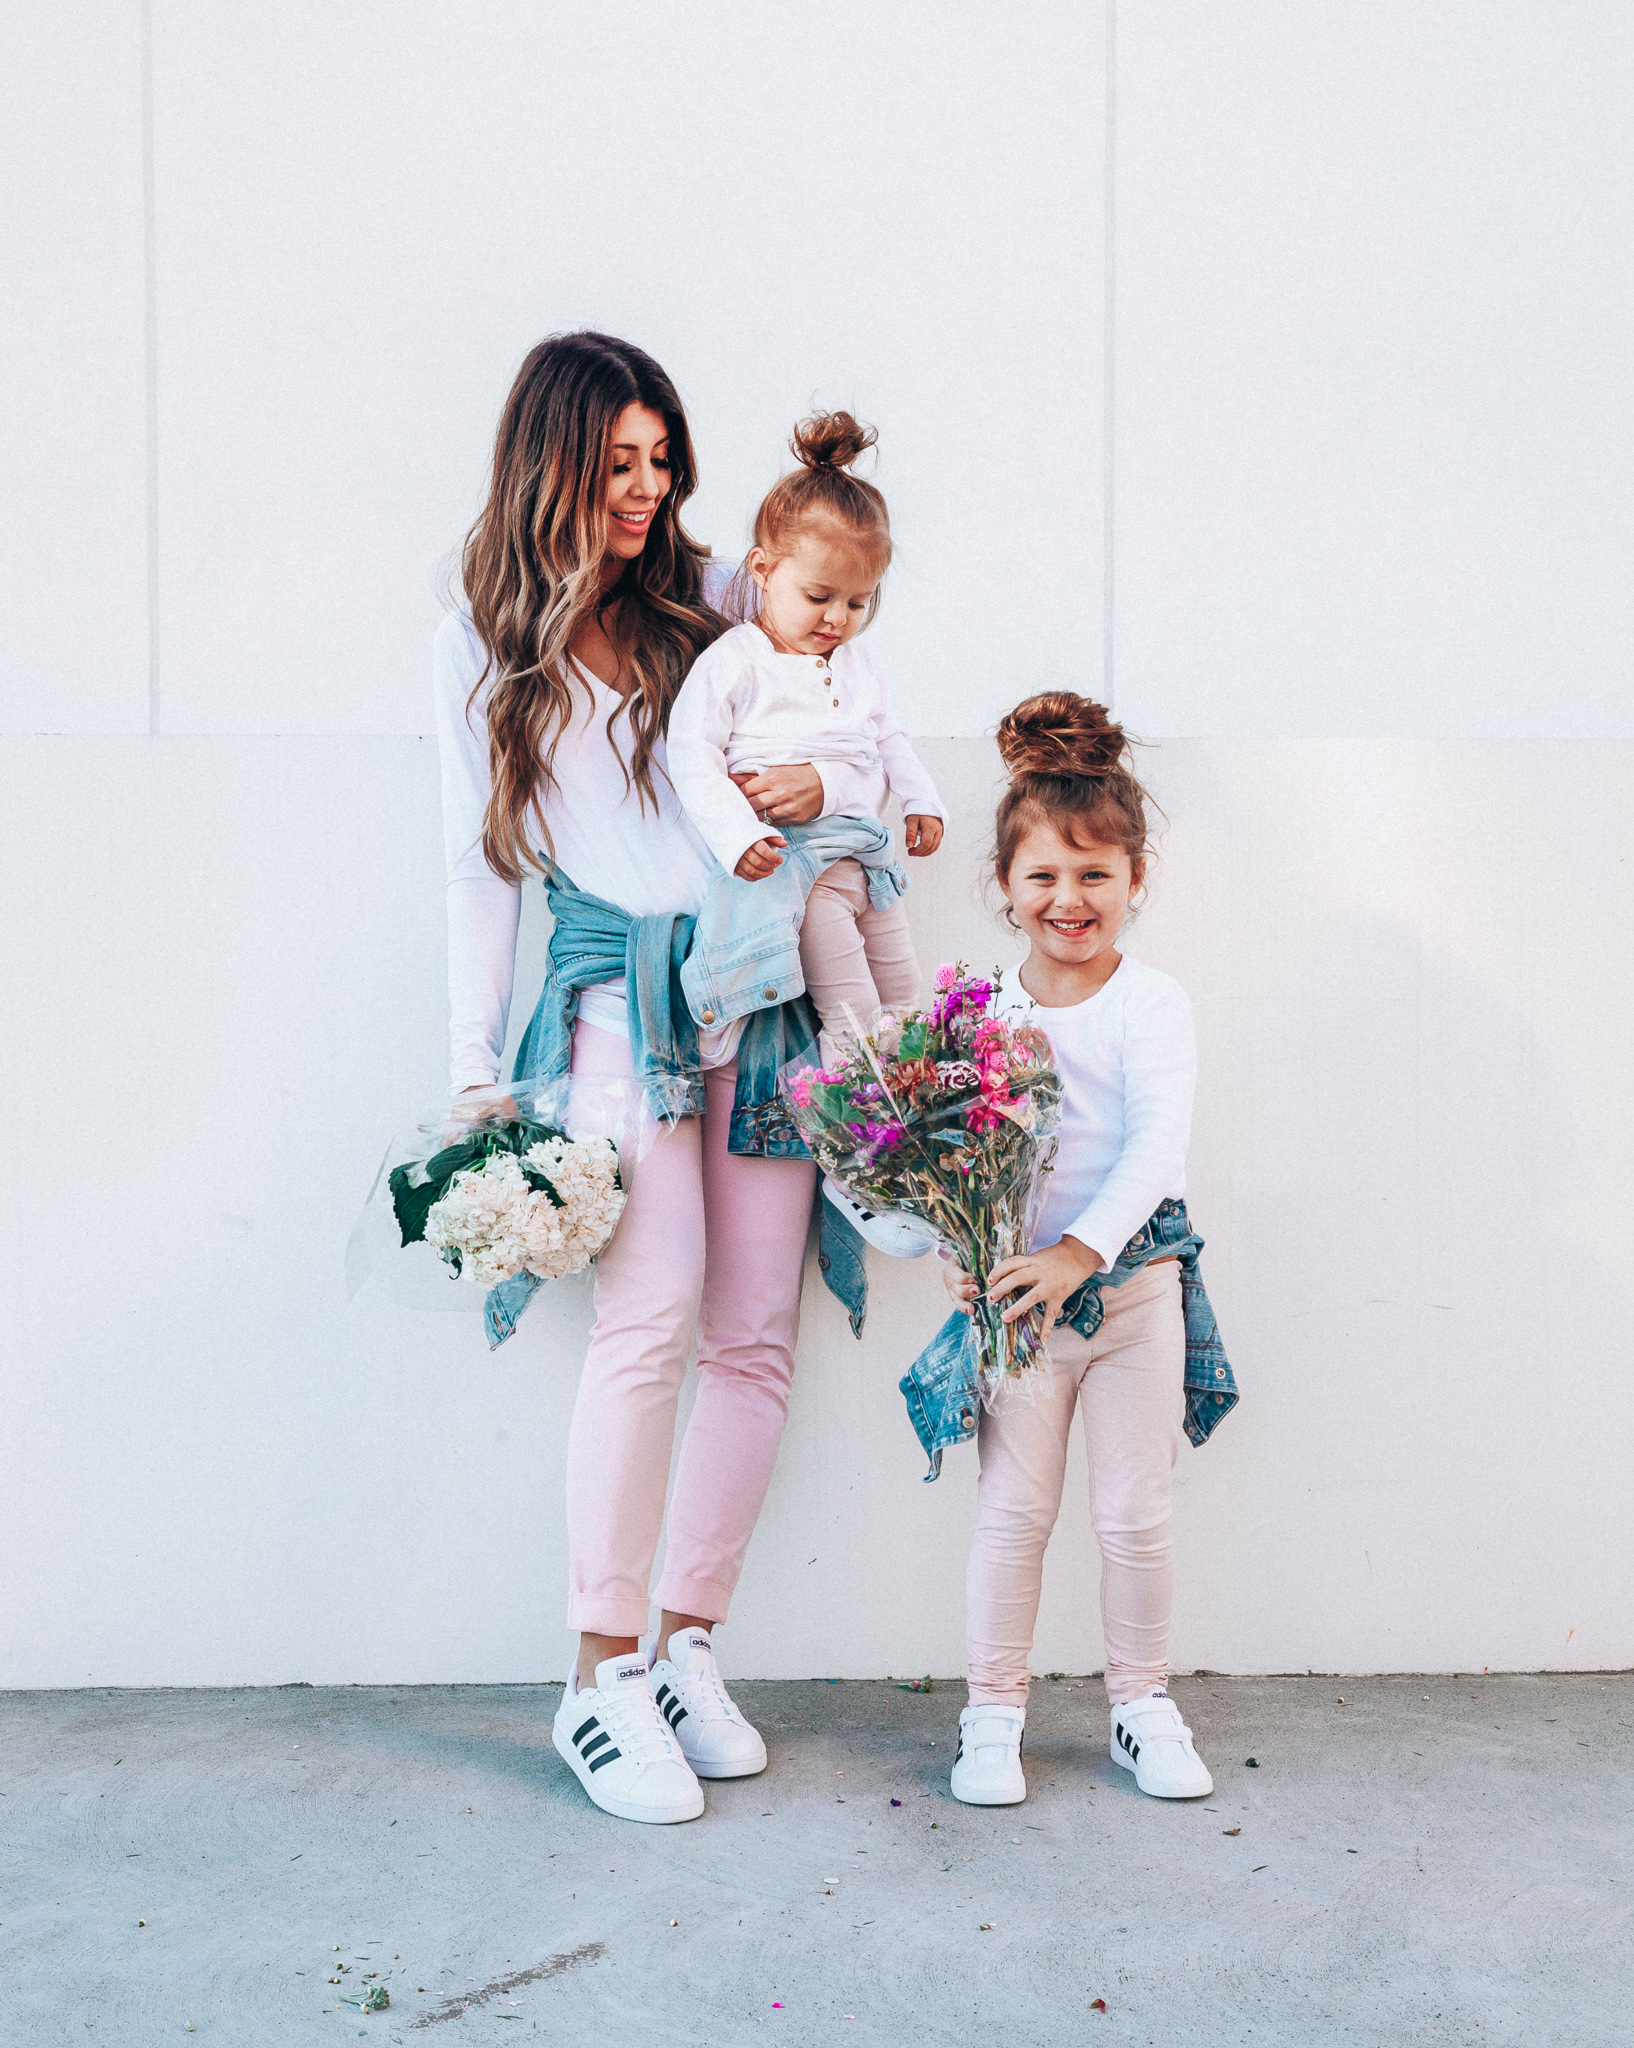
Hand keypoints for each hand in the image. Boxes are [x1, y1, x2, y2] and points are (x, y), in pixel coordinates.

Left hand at [732, 763, 823, 825]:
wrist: (825, 783)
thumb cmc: (797, 773)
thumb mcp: (775, 769)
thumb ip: (751, 776)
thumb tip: (730, 778)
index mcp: (772, 778)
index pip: (746, 791)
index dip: (739, 794)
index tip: (737, 796)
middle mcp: (779, 794)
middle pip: (751, 806)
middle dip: (745, 807)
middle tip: (740, 808)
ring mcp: (788, 808)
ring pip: (761, 817)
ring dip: (755, 817)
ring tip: (752, 814)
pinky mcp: (795, 818)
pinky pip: (774, 824)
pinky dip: (768, 821)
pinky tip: (766, 818)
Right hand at [734, 835, 786, 880]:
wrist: (732, 833)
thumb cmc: (751, 834)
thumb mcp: (762, 832)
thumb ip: (774, 838)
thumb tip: (785, 844)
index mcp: (750, 840)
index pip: (764, 851)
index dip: (774, 857)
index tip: (780, 860)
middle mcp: (742, 850)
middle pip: (758, 862)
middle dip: (769, 866)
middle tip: (776, 865)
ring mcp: (737, 858)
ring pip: (752, 871)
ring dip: (764, 874)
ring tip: (771, 871)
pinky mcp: (734, 865)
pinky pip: (745, 875)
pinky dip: (755, 877)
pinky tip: (762, 874)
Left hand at [904, 814, 942, 855]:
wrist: (926, 803)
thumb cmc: (918, 810)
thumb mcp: (911, 820)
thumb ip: (910, 833)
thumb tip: (909, 846)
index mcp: (930, 827)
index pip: (926, 844)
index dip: (918, 851)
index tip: (909, 852)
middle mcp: (937, 830)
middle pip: (931, 847)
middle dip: (920, 853)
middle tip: (911, 852)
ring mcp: (940, 832)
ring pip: (934, 847)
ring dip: (925, 852)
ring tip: (915, 851)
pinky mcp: (940, 833)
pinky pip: (936, 844)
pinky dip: (929, 849)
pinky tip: (921, 849)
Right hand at [940, 1255, 980, 1316]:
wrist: (960, 1261)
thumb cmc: (968, 1258)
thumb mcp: (969, 1254)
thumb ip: (976, 1258)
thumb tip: (988, 1254)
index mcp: (952, 1267)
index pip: (956, 1274)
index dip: (964, 1278)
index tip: (974, 1280)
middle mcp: (949, 1279)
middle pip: (956, 1289)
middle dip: (967, 1291)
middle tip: (978, 1291)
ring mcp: (951, 1290)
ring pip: (956, 1299)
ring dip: (965, 1304)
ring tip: (972, 1308)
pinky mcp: (954, 1297)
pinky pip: (958, 1304)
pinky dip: (965, 1308)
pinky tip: (971, 1312)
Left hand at [986, 1235, 1101, 1326]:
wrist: (1078, 1256)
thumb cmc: (1053, 1258)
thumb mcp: (1036, 1257)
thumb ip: (1022, 1267)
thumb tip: (1001, 1279)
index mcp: (1032, 1261)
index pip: (1012, 1263)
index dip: (999, 1270)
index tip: (989, 1280)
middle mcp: (1040, 1271)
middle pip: (1018, 1278)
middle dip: (1003, 1288)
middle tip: (990, 1299)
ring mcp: (1050, 1285)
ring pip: (1032, 1296)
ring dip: (1017, 1308)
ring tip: (1004, 1318)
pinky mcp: (1060, 1296)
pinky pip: (1052, 1313)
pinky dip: (1047, 1327)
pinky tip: (1042, 1340)